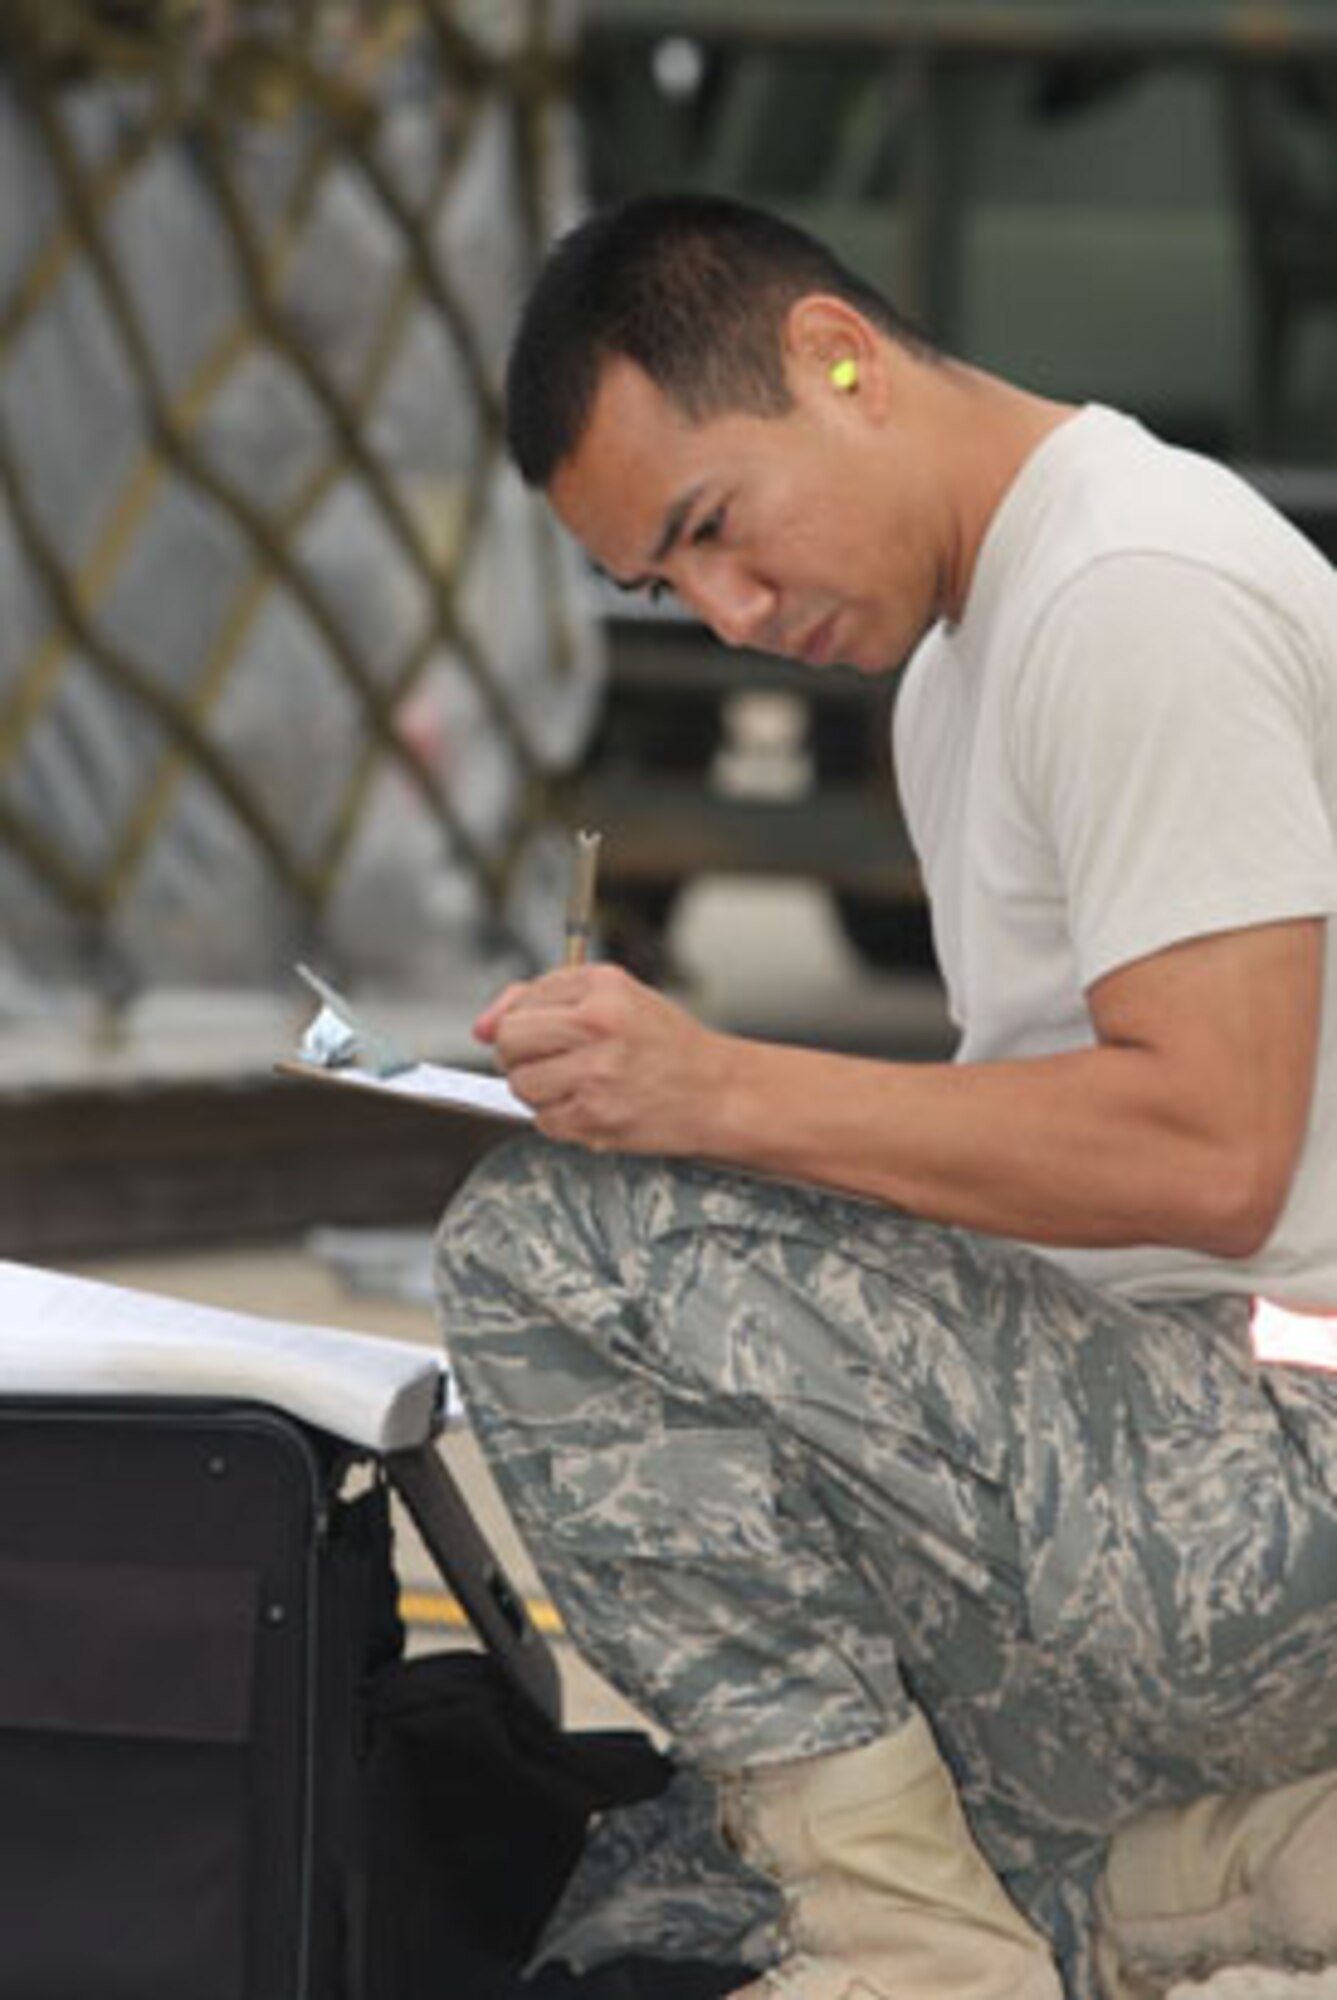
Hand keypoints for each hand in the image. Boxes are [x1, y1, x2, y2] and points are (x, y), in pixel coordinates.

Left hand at [474, 963, 731, 1154]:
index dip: (521, 1022)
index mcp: (601, 986)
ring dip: (541, 1092)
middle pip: (508, 1042)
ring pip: (521, 1085)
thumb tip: (482, 1027)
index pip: (520, 1002)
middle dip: (520, 1057)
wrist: (718, 1092)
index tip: (540, 1035)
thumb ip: (543, 1000)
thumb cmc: (665, 1045)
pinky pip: (543, 1122)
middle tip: (554, 1061)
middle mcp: (598, 1024)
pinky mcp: (596, 1117)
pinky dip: (561, 1120)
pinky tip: (594, 1106)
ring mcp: (596, 1073)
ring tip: (581, 1084)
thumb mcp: (613, 998)